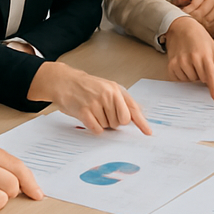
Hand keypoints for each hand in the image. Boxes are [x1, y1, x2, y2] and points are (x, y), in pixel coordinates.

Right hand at [28, 61, 150, 135]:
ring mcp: (97, 102)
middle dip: (114, 122)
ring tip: (93, 110)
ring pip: (108, 126)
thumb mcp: (107, 88)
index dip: (141, 122)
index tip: (148, 132)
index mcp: (116, 89)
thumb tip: (136, 115)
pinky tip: (88, 117)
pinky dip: (94, 127)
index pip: (133, 108)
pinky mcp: (85, 111)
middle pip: (121, 121)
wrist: (65, 81)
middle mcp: (109, 94)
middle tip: (104, 114)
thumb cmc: (87, 87)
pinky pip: (97, 129)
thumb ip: (121, 101)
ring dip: (101, 122)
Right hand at [162, 16, 213, 104]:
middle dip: (203, 75)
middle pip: (201, 81)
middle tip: (201, 63)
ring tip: (192, 61)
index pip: (211, 78)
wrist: (180, 27)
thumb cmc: (199, 38)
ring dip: (193, 75)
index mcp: (205, 55)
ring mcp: (180, 63)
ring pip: (191, 81)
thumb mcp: (213, 49)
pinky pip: (180, 81)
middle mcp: (191, 59)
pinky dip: (184, 76)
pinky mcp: (171, 66)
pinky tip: (184, 64)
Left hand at [175, 0, 213, 34]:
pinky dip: (205, 25)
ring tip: (192, 23)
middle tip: (186, 20)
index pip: (195, 4)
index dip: (187, 11)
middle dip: (193, 18)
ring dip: (199, 23)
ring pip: (208, 19)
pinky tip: (200, 25)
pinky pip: (212, 22)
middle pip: (202, 12)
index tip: (181, 14)